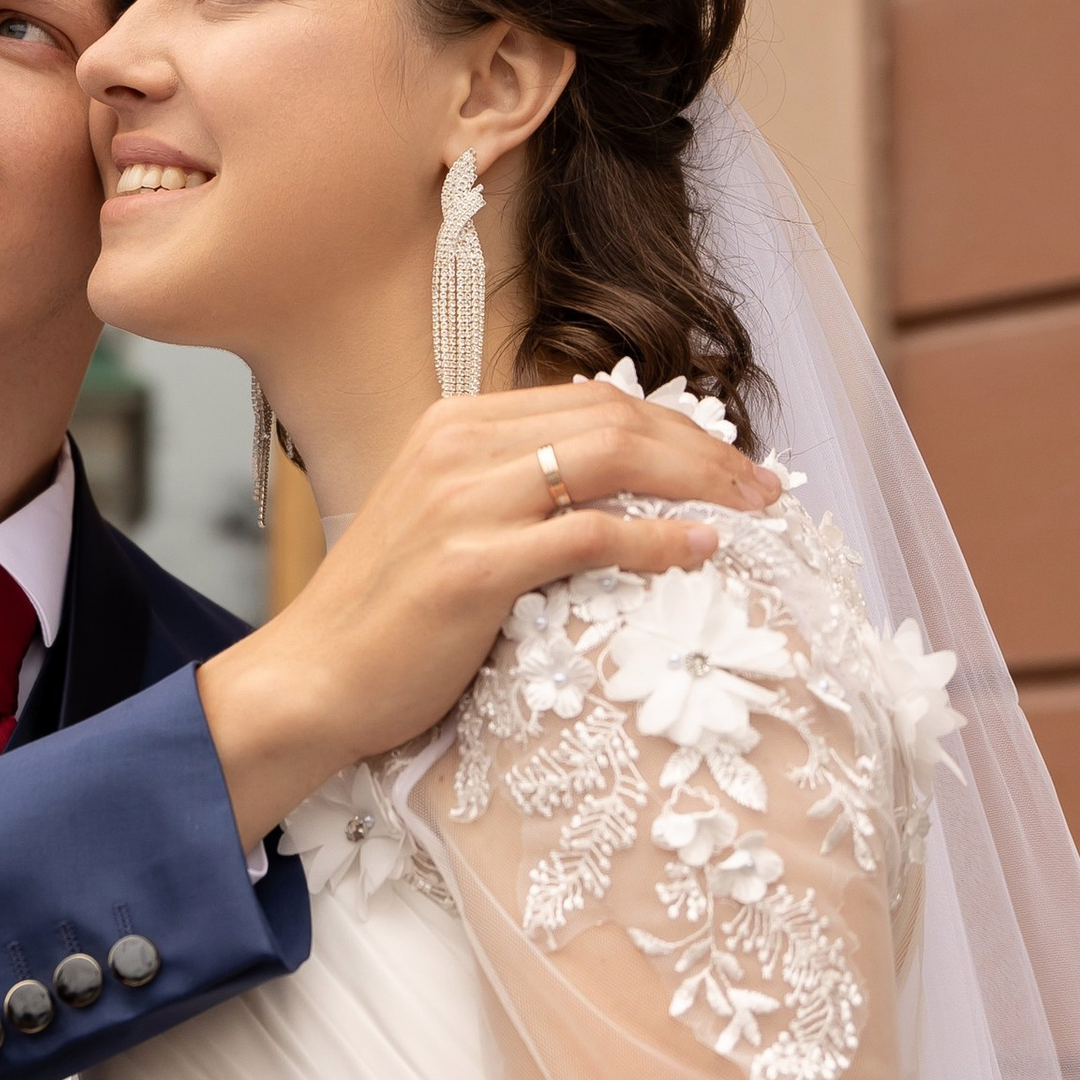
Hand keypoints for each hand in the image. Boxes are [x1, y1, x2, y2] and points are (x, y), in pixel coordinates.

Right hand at [196, 383, 778, 844]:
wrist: (314, 679)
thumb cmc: (388, 615)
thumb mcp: (449, 522)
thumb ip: (518, 489)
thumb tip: (615, 486)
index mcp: (454, 425)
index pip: (593, 401)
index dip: (676, 428)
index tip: (730, 463)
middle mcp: (458, 446)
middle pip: (614, 420)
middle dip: (704, 450)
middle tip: (765, 488)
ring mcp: (463, 502)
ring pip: (610, 461)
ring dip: (698, 483)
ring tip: (752, 511)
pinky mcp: (472, 565)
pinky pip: (589, 537)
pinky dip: (656, 541)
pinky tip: (699, 552)